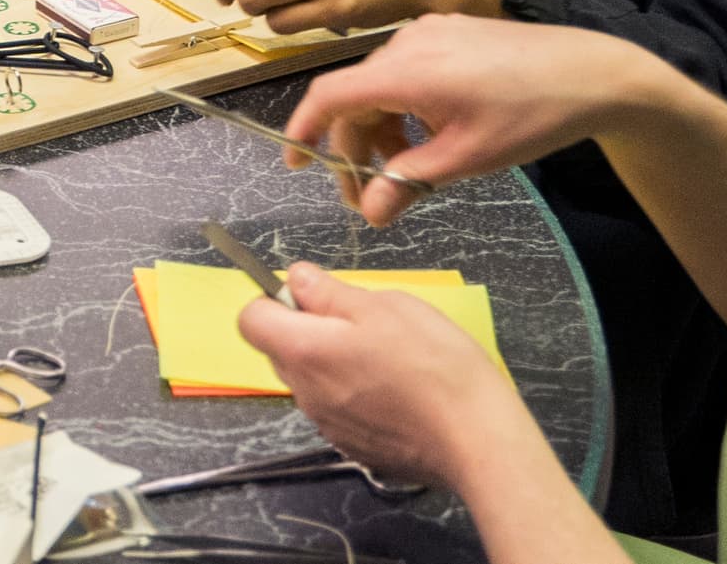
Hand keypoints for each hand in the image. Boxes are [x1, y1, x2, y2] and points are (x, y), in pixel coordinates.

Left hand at [236, 263, 533, 490]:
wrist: (476, 439)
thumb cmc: (434, 364)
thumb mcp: (386, 307)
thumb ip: (330, 293)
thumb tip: (296, 278)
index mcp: (304, 351)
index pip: (250, 320)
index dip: (274, 301)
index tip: (314, 297)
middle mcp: (304, 393)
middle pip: (280, 350)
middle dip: (307, 330)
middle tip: (362, 323)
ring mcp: (326, 425)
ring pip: (310, 380)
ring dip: (331, 364)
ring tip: (386, 358)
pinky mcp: (352, 447)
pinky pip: (336, 409)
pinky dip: (352, 395)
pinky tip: (395, 392)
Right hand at [283, 13, 678, 226]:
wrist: (593, 72)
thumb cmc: (530, 115)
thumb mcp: (466, 159)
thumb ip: (409, 183)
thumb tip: (368, 214)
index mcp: (404, 71)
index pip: (328, 96)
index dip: (303, 130)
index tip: (296, 164)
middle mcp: (406, 43)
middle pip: (357, 97)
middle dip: (354, 148)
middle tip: (370, 196)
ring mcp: (429, 33)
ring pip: (382, 86)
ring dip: (382, 130)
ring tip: (408, 170)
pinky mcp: (449, 32)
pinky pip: (407, 72)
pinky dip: (404, 108)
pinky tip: (431, 134)